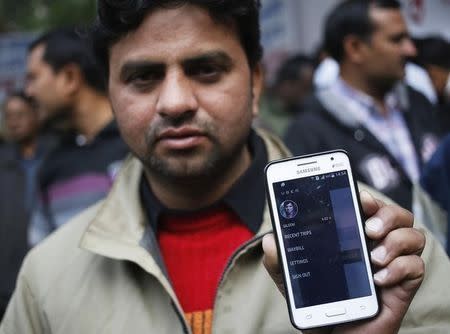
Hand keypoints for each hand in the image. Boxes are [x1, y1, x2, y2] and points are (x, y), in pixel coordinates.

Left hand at [262, 190, 424, 333]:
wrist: (335, 332)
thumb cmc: (319, 299)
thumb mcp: (293, 279)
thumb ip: (279, 259)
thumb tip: (270, 241)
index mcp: (353, 234)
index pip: (368, 206)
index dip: (367, 198)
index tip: (359, 199)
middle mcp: (376, 243)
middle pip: (396, 214)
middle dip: (386, 214)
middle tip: (368, 228)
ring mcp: (392, 262)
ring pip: (413, 234)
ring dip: (395, 240)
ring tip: (373, 257)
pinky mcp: (404, 284)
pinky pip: (417, 265)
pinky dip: (400, 268)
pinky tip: (379, 279)